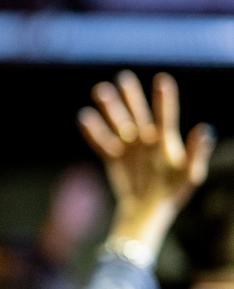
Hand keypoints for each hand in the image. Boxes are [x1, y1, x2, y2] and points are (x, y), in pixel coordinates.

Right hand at [78, 70, 214, 253]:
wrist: (148, 210)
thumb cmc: (173, 192)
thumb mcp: (190, 173)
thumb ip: (197, 151)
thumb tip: (205, 128)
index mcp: (165, 140)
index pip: (165, 115)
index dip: (163, 98)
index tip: (162, 80)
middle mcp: (145, 139)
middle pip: (137, 113)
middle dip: (130, 96)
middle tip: (123, 78)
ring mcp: (128, 148)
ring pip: (118, 123)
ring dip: (110, 108)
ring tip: (100, 91)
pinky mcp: (113, 158)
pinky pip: (101, 142)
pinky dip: (92, 132)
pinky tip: (83, 118)